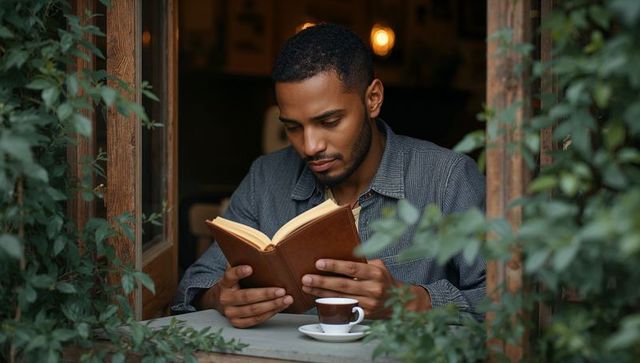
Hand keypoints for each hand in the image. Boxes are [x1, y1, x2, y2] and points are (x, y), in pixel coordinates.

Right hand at [198, 265, 292, 327]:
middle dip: (266, 294)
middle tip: (281, 290)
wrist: (223, 301)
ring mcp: (230, 313)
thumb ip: (244, 262)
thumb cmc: (236, 283)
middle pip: (246, 297)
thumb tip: (263, 250)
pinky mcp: (237, 323)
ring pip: (253, 310)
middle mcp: (225, 299)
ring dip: (272, 305)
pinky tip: (280, 307)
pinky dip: (270, 313)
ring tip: (287, 299)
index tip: (249, 268)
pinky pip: (256, 320)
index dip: (239, 272)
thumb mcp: (236, 271)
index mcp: (224, 283)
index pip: (230, 276)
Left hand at [301, 259, 430, 318]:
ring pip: (340, 298)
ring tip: (307, 287)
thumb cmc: (384, 279)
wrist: (400, 301)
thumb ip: (362, 261)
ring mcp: (368, 304)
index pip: (352, 269)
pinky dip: (330, 303)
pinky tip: (318, 298)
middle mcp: (372, 289)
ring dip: (321, 293)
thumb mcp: (378, 266)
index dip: (335, 266)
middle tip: (306, 278)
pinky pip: (344, 308)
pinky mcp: (364, 315)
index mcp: (375, 273)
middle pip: (343, 285)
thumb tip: (339, 252)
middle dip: (322, 282)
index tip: (319, 263)